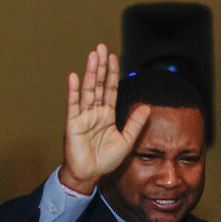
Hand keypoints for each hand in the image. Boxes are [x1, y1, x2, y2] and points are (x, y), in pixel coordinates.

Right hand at [60, 44, 151, 193]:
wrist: (90, 174)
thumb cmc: (105, 159)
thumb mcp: (126, 141)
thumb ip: (135, 124)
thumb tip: (146, 107)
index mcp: (107, 115)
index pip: (111, 90)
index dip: (112, 74)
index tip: (114, 57)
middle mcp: (94, 112)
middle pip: (99, 85)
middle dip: (101, 66)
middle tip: (101, 47)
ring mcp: (83, 116)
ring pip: (88, 90)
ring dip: (91, 73)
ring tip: (93, 56)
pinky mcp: (73, 123)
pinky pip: (73, 105)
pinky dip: (74, 91)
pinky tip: (74, 77)